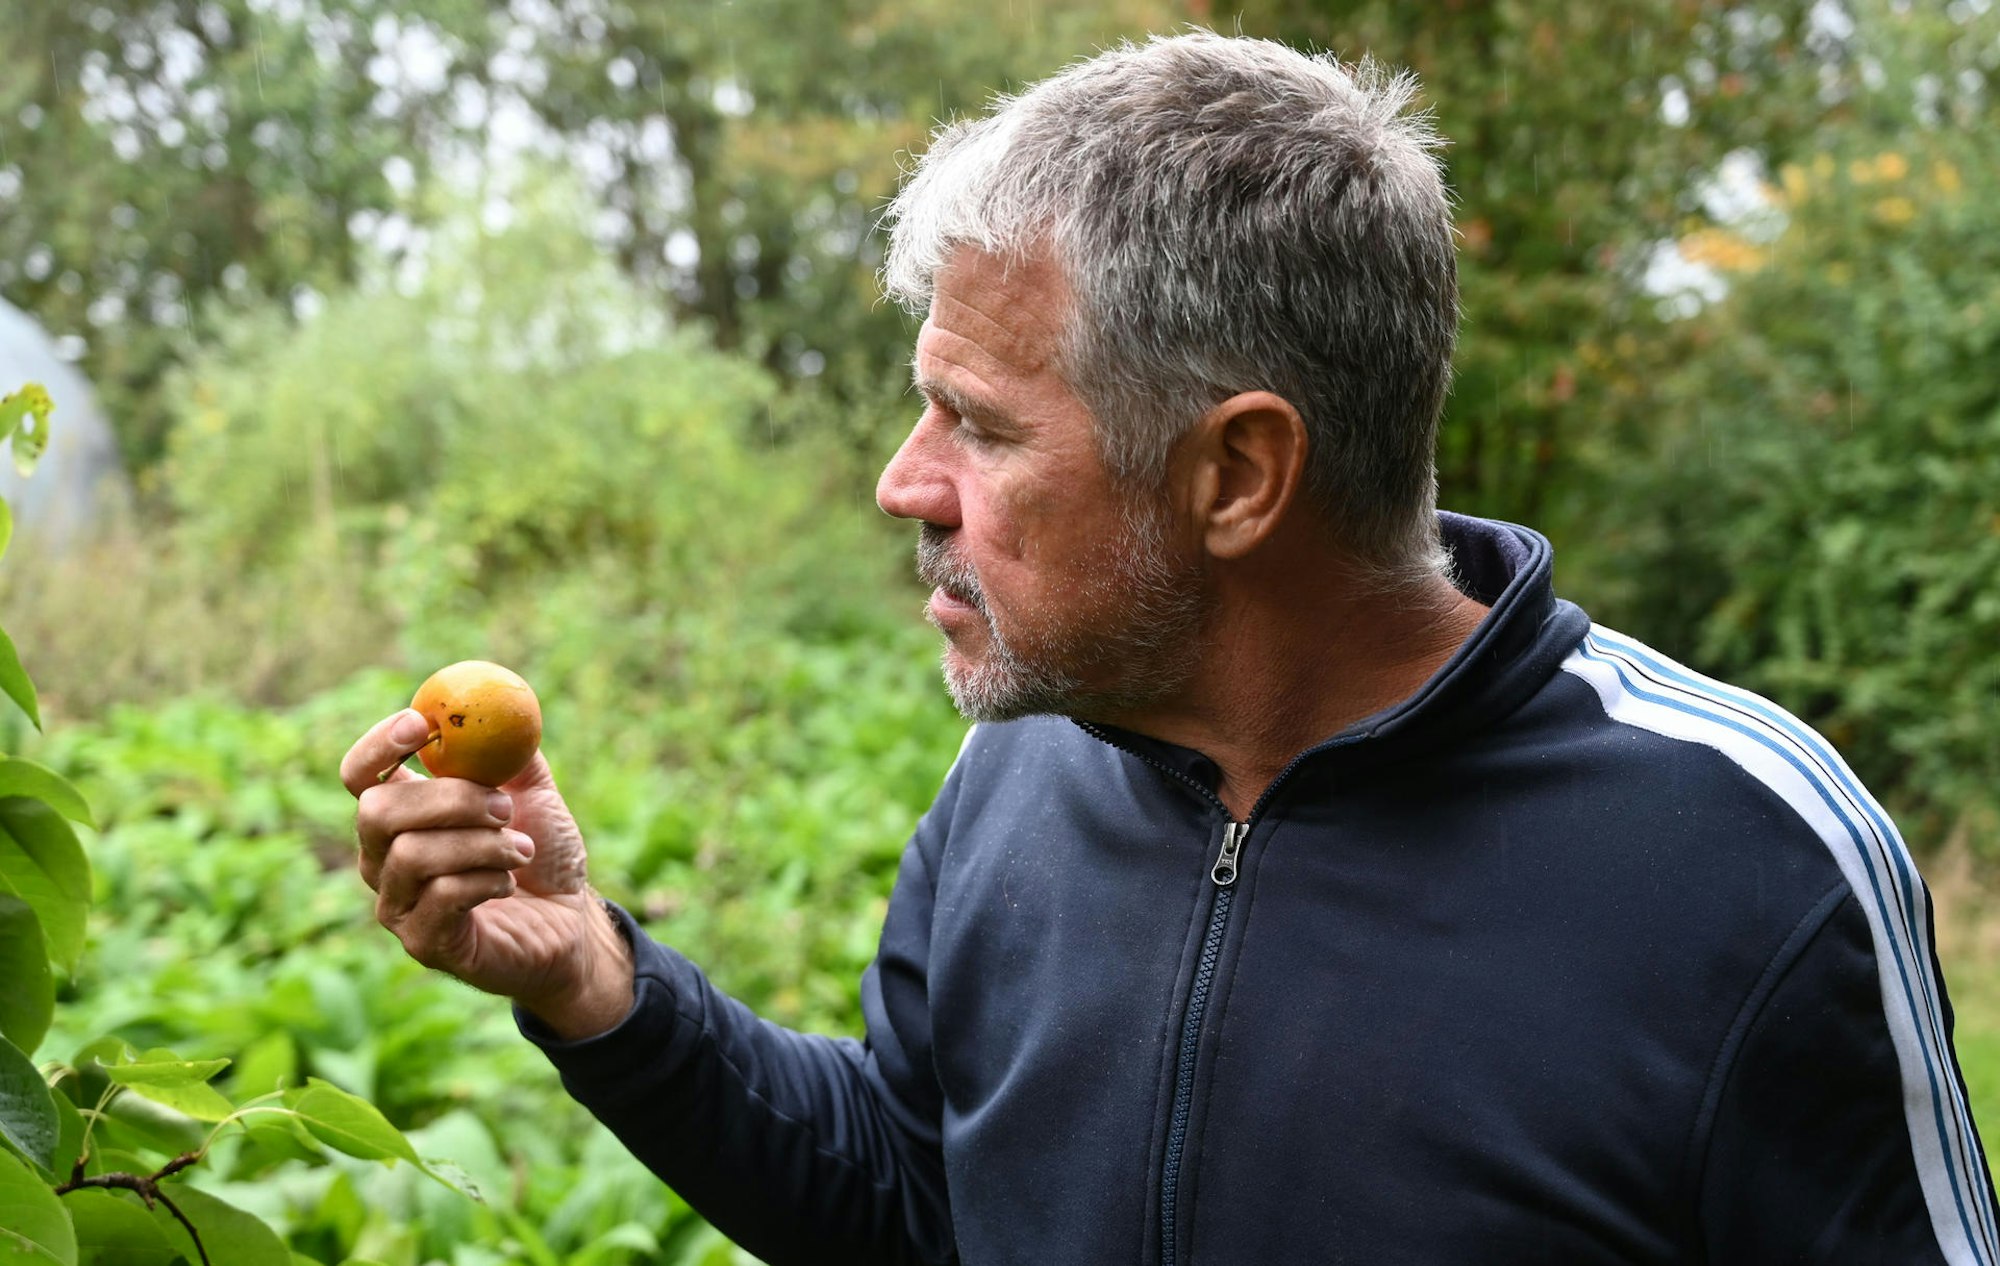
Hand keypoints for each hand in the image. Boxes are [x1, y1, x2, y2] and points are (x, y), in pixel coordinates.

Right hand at [340, 709, 633, 1037]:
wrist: (571, 922)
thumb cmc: (543, 855)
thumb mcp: (534, 793)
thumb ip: (511, 752)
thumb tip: (498, 705)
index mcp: (402, 815)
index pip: (359, 774)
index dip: (378, 746)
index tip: (420, 724)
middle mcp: (384, 859)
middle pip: (375, 813)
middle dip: (447, 800)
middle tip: (502, 805)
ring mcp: (399, 905)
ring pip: (413, 855)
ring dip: (481, 843)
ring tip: (522, 849)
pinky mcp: (425, 943)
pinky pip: (441, 896)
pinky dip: (485, 879)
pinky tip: (509, 882)